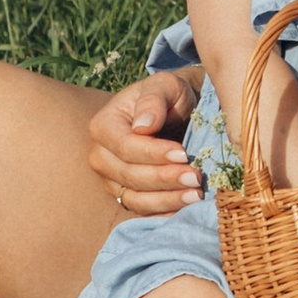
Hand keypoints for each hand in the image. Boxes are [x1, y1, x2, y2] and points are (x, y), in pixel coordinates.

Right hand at [87, 68, 202, 215]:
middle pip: (129, 175)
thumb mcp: (166, 86)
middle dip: (164, 179)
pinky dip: (164, 212)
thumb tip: (143, 126)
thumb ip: (154, 100)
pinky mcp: (127, 196)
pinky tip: (187, 208)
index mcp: (103, 125)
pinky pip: (143, 212)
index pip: (125, 146)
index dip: (153, 153)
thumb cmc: (170, 95)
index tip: (183, 154)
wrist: (177, 112)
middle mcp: (101, 156)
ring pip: (135, 199)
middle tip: (196, 178)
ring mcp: (112, 180)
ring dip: (167, 200)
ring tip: (196, 195)